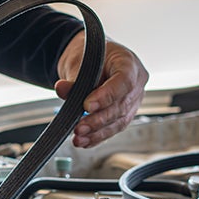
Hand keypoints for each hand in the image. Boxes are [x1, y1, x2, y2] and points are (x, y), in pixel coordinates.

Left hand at [55, 31, 147, 147]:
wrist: (93, 60)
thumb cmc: (91, 56)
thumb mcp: (80, 61)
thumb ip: (74, 78)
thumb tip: (61, 89)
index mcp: (129, 63)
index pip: (123, 82)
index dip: (106, 96)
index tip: (87, 106)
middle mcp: (136, 84)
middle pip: (121, 106)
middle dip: (98, 120)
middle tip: (79, 128)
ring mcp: (133, 101)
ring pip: (119, 121)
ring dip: (97, 132)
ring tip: (79, 138)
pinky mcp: (125, 114)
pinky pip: (114, 128)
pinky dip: (98, 136)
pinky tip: (85, 142)